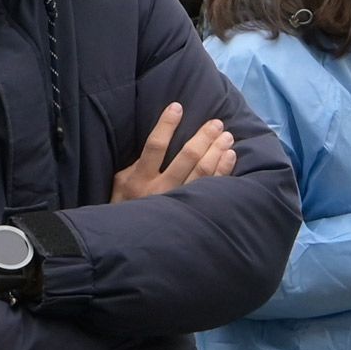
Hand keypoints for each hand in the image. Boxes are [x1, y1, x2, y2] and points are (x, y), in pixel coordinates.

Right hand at [111, 103, 234, 202]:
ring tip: (226, 136)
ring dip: (216, 150)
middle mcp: (161, 190)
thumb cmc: (125, 207)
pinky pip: (213, 188)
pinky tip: (230, 156)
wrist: (131, 242)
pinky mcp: (193, 212)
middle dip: (204, 137)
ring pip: (203, 172)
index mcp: (140, 180)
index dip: (167, 125)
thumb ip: (136, 164)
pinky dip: (224, 170)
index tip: (177, 107)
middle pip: (187, 156)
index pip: (156, 146)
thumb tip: (158, 140)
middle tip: (216, 123)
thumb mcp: (120, 184)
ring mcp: (179, 202)